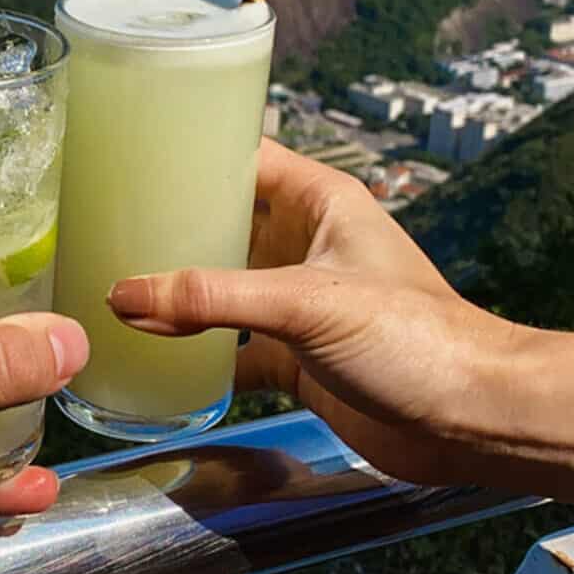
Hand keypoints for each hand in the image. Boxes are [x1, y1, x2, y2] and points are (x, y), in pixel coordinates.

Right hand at [108, 138, 573, 497]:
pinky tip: (151, 358)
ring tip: (111, 283)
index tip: (133, 152)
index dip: (193, 152)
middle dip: (171, 226)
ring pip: (223, 287)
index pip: (245, 157)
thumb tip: (125, 294)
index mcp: (319, 202)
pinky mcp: (297, 357)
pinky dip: (196, 356)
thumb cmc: (415, 337)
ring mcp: (299, 302)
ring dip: (178, 292)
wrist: (470, 421)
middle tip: (103, 223)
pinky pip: (233, 349)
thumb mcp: (306, 302)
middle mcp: (305, 244)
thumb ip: (214, 297)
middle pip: (224, 222)